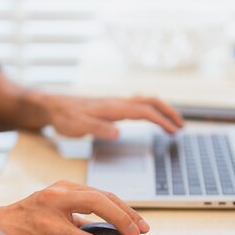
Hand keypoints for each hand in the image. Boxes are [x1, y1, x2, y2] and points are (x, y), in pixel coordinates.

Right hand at [0, 180, 149, 234]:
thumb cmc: (31, 217)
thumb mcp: (56, 205)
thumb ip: (82, 213)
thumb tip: (117, 232)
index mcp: (63, 189)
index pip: (102, 195)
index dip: (126, 211)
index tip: (142, 226)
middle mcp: (55, 201)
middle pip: (97, 205)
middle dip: (123, 221)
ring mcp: (47, 225)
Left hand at [44, 95, 183, 139]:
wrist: (52, 106)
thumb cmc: (64, 117)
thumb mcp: (77, 126)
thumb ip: (97, 129)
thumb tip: (118, 132)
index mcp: (113, 108)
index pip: (144, 111)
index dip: (162, 120)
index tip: (174, 131)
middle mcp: (117, 103)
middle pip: (150, 102)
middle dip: (168, 112)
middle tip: (181, 126)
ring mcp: (116, 104)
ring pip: (145, 102)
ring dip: (162, 111)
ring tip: (173, 123)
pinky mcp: (112, 107)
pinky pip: (138, 105)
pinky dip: (151, 110)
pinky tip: (152, 118)